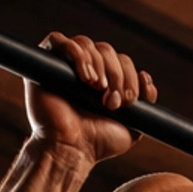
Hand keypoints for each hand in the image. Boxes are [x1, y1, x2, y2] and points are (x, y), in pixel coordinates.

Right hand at [25, 33, 157, 165]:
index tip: (129, 101)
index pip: (122, 61)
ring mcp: (64, 65)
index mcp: (104, 81)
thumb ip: (143, 103)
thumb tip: (146, 77)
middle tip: (112, 100)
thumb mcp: (131, 126)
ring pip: (87, 44)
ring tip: (97, 89)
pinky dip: (77, 55)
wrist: (71, 151)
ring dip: (98, 65)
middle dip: (115, 73)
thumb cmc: (97, 143)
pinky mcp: (45, 63)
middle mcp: (85, 70)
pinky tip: (84, 79)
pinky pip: (60, 40)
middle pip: (107, 50)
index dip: (129, 76)